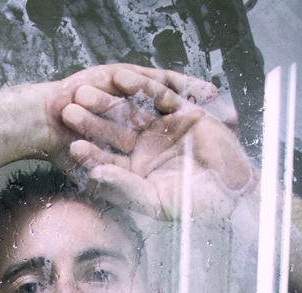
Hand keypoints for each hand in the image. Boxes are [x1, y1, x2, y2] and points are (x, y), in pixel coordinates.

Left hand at [58, 68, 255, 219]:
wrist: (234, 193)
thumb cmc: (195, 205)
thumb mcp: (155, 202)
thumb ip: (125, 188)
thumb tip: (95, 175)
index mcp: (136, 173)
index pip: (107, 160)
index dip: (90, 153)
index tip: (72, 146)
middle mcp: (146, 149)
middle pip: (113, 132)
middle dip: (91, 121)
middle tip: (67, 111)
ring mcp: (162, 129)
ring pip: (130, 111)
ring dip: (108, 101)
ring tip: (85, 92)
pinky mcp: (181, 112)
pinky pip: (158, 95)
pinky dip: (141, 87)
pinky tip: (121, 78)